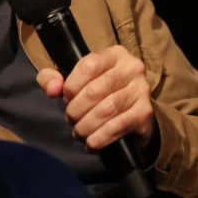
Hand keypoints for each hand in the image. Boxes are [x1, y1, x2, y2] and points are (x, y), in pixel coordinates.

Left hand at [36, 45, 155, 151]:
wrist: (132, 115)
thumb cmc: (99, 92)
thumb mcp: (74, 80)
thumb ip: (53, 78)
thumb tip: (52, 89)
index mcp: (114, 54)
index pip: (89, 65)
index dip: (72, 85)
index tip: (66, 98)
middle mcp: (132, 68)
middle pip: (95, 90)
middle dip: (76, 109)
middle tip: (71, 119)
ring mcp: (141, 90)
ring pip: (106, 109)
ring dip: (86, 125)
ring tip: (78, 132)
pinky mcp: (145, 112)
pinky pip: (118, 126)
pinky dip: (100, 138)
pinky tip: (91, 143)